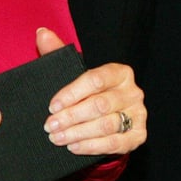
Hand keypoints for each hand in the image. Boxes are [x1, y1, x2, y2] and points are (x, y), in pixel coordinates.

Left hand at [37, 28, 145, 155]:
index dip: (72, 93)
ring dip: (78, 133)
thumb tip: (42, 33)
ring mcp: (138, 115)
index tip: (52, 105)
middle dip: (71, 117)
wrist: (107, 119)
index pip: (96, 80)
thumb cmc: (89, 92)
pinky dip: (92, 146)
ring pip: (106, 125)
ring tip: (57, 138)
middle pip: (100, 105)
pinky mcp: (138, 136)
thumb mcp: (74, 72)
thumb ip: (58, 52)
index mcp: (120, 72)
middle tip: (50, 126)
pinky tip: (73, 147)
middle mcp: (133, 92)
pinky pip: (114, 143)